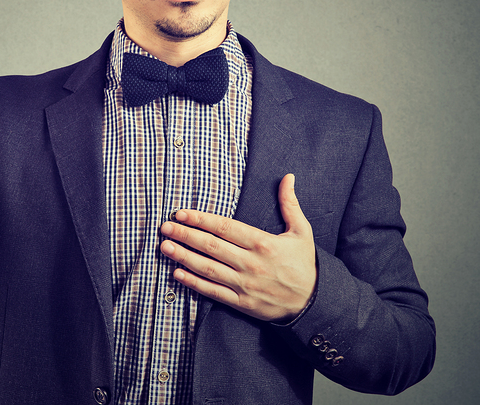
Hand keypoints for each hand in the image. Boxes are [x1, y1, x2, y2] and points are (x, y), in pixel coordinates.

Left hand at [159, 173, 316, 322]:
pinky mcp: (242, 303)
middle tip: (165, 226)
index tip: (181, 213)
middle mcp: (251, 264)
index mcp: (263, 243)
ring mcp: (244, 285)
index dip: (201, 219)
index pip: (225, 228)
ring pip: (208, 269)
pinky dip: (194, 283)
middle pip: (211, 246)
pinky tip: (177, 274)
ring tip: (164, 247)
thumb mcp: (302, 231)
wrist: (314, 303)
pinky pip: (213, 292)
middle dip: (185, 235)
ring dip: (184, 257)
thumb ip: (290, 204)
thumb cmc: (305, 264)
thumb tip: (288, 177)